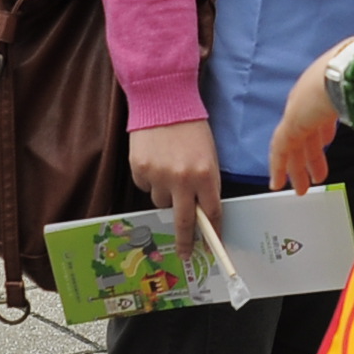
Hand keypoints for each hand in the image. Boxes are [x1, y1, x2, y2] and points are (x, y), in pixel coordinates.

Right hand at [128, 119, 222, 258]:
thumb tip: (201, 210)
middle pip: (185, 221)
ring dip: (166, 193)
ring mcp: (159, 176)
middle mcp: (182, 180)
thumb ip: (206, 182)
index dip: (213, 229)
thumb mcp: (208, 154)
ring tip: (168, 168)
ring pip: (162, 202)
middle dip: (186, 241)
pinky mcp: (140, 171)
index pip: (212, 212)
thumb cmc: (191, 126)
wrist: (163, 101)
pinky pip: (146, 187)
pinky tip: (155, 159)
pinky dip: (150, 179)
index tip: (213, 243)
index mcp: (205, 174)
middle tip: (185, 253)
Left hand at [269, 56, 342, 192]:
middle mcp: (309, 99)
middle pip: (308, 132)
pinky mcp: (290, 125)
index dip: (323, 129)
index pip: (321, 113)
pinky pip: (280, 150)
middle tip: (318, 173)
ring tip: (301, 188)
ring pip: (294, 145)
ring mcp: (298, 111)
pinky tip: (277, 184)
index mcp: (326, 89)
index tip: (327, 141)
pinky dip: (278, 167)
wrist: (350, 72)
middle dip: (313, 154)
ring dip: (298, 167)